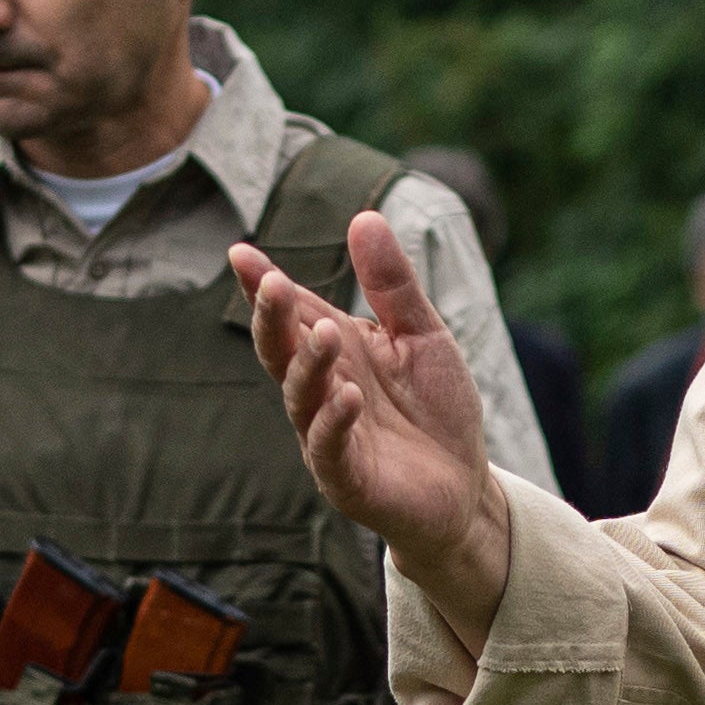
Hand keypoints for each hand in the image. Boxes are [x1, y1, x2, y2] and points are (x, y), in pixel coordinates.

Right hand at [229, 217, 518, 630]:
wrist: (465, 487)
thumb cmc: (436, 410)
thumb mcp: (423, 334)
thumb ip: (392, 284)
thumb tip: (363, 216)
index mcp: (336, 350)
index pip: (291, 312)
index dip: (264, 285)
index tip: (240, 253)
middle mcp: (322, 389)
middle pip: (282, 350)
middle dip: (271, 318)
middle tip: (271, 284)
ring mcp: (328, 435)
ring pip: (301, 396)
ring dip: (308, 364)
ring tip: (325, 333)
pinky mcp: (347, 478)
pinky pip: (329, 448)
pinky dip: (333, 421)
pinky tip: (346, 396)